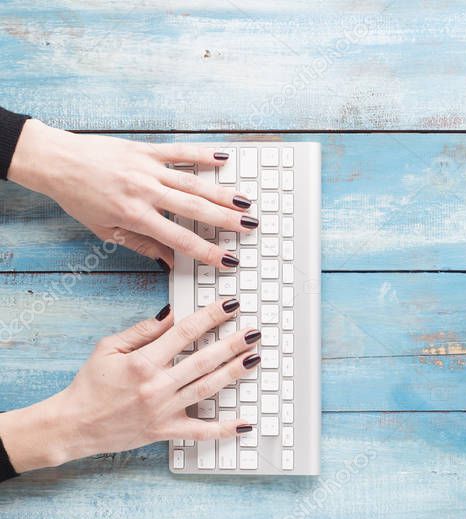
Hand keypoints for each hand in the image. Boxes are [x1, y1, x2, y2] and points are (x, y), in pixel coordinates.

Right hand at [0, 300, 260, 472]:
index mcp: (143, 362)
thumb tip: (172, 315)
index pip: (184, 333)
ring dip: (234, 373)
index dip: (210, 317)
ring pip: (208, 388)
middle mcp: (157, 386)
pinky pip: (200, 431)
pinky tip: (246, 423)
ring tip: (255, 359)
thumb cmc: (89, 385)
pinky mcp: (166, 431)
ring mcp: (164, 410)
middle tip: (254, 331)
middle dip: (232, 344)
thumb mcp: (108, 348)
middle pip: (203, 360)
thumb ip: (142, 332)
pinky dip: (224, 429)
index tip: (230, 306)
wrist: (73, 425)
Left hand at [7, 119, 256, 268]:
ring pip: (193, 182)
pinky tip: (222, 158)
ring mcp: (146, 168)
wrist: (54, 161)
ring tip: (245, 202)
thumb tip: (170, 261)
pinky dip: (201, 154)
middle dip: (225, 220)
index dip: (206, 251)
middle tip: (249, 227)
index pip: (179, 238)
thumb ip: (142, 245)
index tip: (227, 261)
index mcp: (134, 215)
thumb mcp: (105, 230)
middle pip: (194, 208)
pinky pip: (178, 152)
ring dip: (222, 193)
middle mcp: (144, 191)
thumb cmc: (78, 198)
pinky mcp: (144, 149)